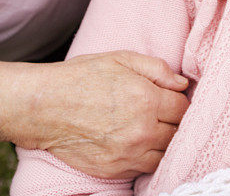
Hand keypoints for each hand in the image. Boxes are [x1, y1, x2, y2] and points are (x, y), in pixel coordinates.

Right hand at [0, 51, 188, 178]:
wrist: (46, 107)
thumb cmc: (82, 77)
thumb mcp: (121, 59)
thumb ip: (158, 69)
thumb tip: (182, 83)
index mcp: (147, 99)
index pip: (183, 108)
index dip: (180, 101)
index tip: (172, 97)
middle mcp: (142, 130)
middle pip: (177, 132)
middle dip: (174, 121)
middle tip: (163, 112)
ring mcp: (128, 154)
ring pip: (165, 153)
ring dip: (164, 141)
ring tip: (153, 128)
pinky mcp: (115, 170)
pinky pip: (146, 168)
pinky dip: (149, 157)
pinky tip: (140, 143)